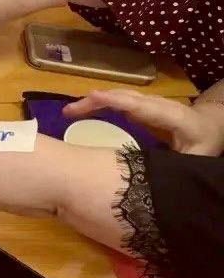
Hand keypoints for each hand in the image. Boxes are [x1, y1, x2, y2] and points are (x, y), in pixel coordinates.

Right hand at [64, 89, 223, 155]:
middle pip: (124, 97)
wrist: (211, 124)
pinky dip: (101, 103)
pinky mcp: (142, 106)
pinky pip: (120, 101)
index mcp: (172, 117)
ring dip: (94, 101)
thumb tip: (153, 181)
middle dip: (96, 101)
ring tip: (70, 111)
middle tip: (68, 111)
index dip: (116, 100)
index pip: (141, 106)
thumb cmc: (205, 142)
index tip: (93, 97)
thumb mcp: (197, 158)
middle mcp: (158, 105)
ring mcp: (149, 103)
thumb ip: (176, 166)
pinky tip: (85, 110)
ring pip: (120, 96)